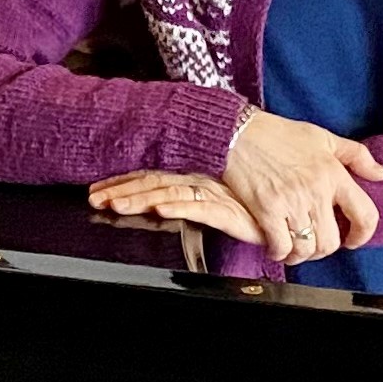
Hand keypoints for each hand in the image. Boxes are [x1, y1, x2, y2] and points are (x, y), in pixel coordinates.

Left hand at [87, 170, 267, 243]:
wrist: (288, 208)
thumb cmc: (254, 199)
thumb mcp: (216, 193)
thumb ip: (190, 193)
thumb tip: (158, 197)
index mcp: (193, 172)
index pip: (151, 173)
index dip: (122, 181)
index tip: (97, 188)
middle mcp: (200, 178)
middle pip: (153, 181)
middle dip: (121, 190)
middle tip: (94, 197)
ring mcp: (214, 193)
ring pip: (169, 192)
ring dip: (140, 198)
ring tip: (116, 205)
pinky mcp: (229, 210)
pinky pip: (199, 208)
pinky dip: (178, 207)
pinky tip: (160, 208)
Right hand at [223, 110, 382, 265]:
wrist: (238, 133)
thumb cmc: (279, 134)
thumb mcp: (323, 138)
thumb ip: (356, 156)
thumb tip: (382, 174)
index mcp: (334, 174)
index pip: (365, 215)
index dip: (363, 235)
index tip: (353, 240)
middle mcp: (316, 191)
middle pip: (331, 242)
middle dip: (324, 250)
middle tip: (314, 245)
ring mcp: (291, 202)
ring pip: (307, 248)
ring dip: (301, 255)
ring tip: (295, 249)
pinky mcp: (266, 210)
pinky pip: (281, 246)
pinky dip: (279, 253)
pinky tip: (276, 247)